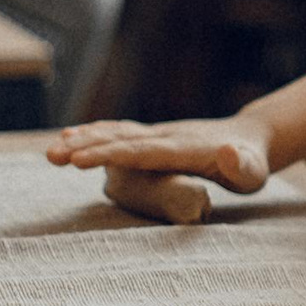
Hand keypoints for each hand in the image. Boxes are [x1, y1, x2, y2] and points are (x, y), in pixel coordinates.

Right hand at [47, 114, 275, 192]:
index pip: (142, 151)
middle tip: (51, 157)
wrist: (251, 138)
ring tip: (51, 151)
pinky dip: (95, 133)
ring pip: (115, 134)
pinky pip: (120, 133)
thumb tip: (227, 153)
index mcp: (184, 149)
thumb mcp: (254, 172)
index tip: (80, 159)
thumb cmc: (253, 164)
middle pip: (120, 141)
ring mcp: (158, 134)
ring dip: (83, 141)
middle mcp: (166, 137)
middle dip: (85, 148)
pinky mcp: (154, 137)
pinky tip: (70, 137)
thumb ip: (241, 166)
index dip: (111, 154)